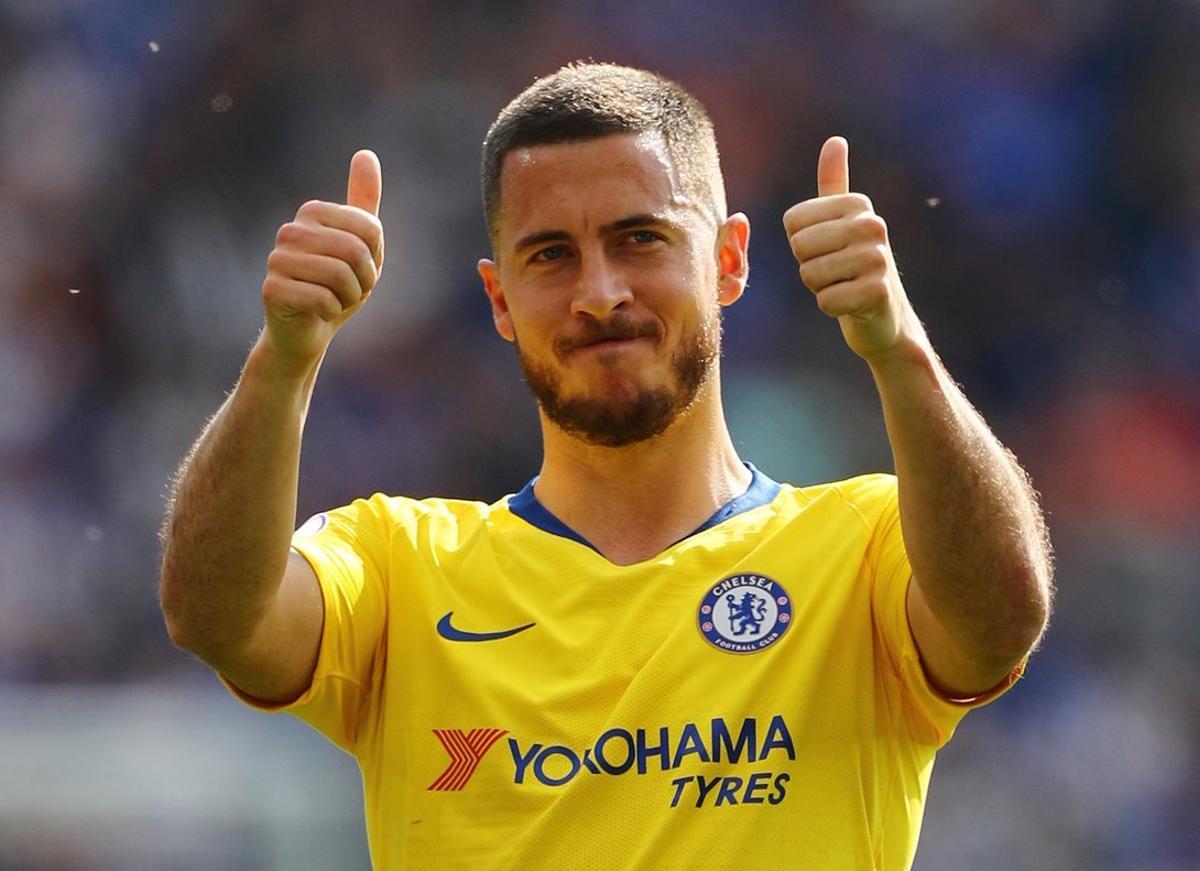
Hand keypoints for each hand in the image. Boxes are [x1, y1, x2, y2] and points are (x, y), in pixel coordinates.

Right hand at [261, 149, 384, 368]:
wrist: (308, 330)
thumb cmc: (337, 285)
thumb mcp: (361, 243)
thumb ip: (363, 201)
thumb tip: (366, 153)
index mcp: (312, 212)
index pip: (370, 229)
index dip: (374, 258)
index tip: (358, 269)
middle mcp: (290, 230)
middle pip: (356, 251)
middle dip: (363, 279)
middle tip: (348, 290)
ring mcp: (276, 258)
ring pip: (340, 275)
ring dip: (348, 297)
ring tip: (334, 299)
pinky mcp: (271, 288)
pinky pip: (323, 298)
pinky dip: (332, 311)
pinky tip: (318, 312)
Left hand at [782, 137, 919, 361]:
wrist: (884, 316)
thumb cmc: (853, 265)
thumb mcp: (841, 221)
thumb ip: (834, 183)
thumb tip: (835, 140)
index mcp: (857, 204)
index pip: (793, 223)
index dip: (802, 244)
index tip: (828, 250)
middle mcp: (872, 225)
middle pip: (799, 247)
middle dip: (809, 267)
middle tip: (836, 272)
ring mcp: (878, 258)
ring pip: (810, 275)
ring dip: (821, 288)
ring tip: (845, 285)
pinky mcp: (878, 292)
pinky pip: (826, 301)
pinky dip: (832, 307)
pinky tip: (852, 305)